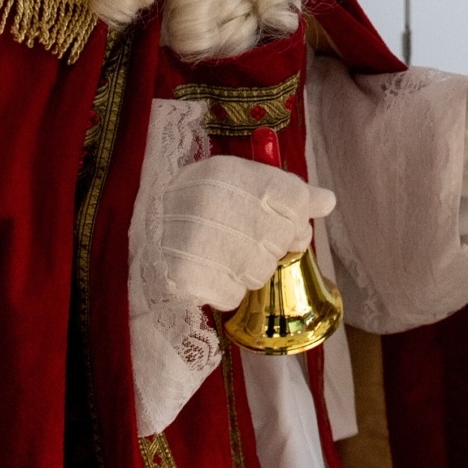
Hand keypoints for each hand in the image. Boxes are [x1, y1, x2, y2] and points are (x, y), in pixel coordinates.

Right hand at [159, 155, 335, 311]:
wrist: (139, 234)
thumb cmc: (195, 204)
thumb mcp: (237, 182)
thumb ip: (287, 191)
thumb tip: (329, 201)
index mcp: (229, 172)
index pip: (293, 197)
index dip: (297, 216)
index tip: (289, 223)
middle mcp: (216, 203)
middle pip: (281, 237)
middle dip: (272, 244)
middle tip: (246, 238)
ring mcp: (201, 243)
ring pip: (261, 270)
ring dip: (249, 269)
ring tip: (224, 253)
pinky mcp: (188, 277)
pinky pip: (234, 295)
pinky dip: (227, 290)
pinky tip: (210, 272)